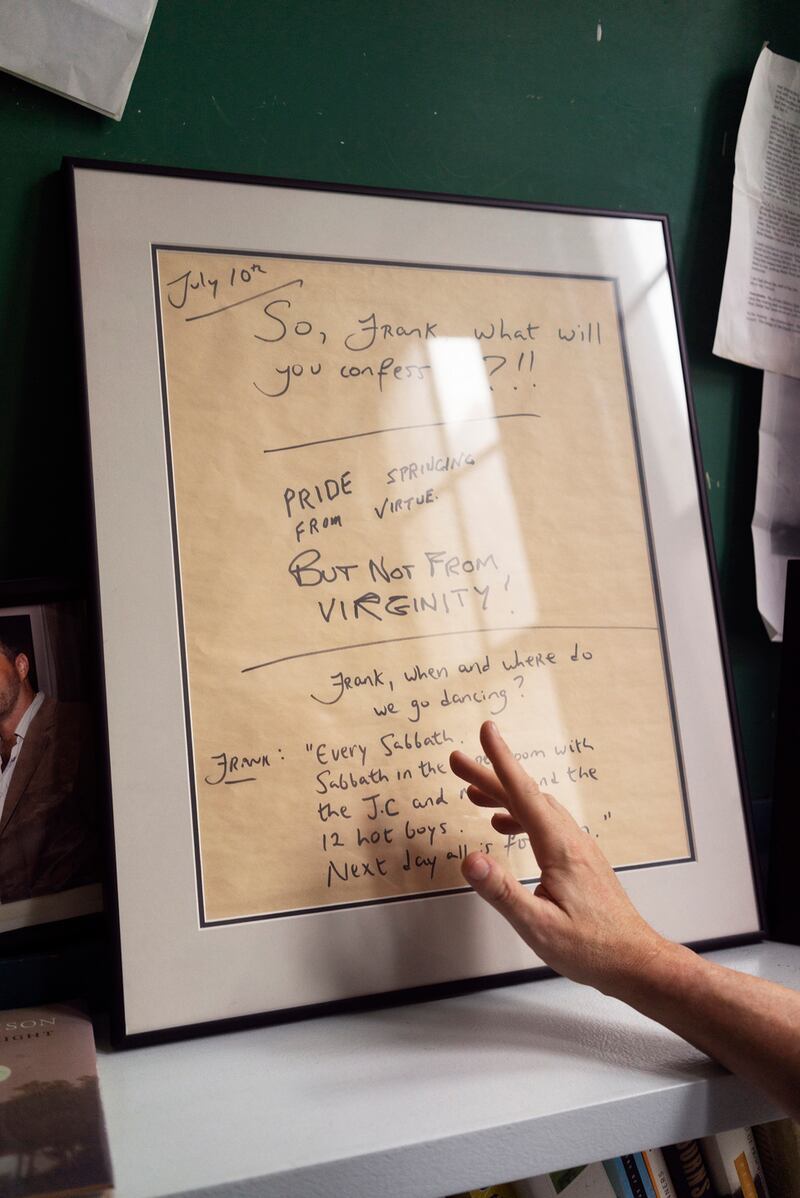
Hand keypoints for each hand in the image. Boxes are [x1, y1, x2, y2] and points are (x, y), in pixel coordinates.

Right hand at [449, 721, 665, 994]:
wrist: (635, 960)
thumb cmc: (592, 948)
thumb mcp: (537, 926)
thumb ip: (502, 892)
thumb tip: (470, 860)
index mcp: (560, 847)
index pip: (523, 794)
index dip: (501, 761)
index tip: (487, 731)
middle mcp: (571, 840)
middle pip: (525, 796)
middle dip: (489, 775)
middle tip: (457, 762)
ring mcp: (577, 848)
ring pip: (535, 808)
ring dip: (503, 796)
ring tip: (473, 796)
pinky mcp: (579, 859)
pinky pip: (545, 823)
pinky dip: (520, 815)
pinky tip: (505, 826)